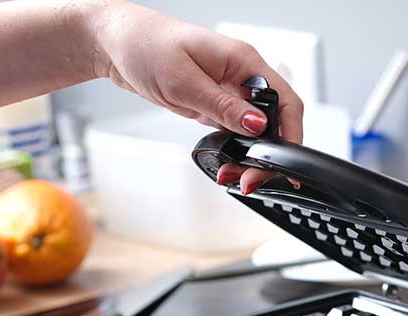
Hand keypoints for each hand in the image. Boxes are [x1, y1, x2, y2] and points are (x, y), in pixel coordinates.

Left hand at [91, 1, 303, 193]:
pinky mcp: (212, 102)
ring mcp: (226, 90)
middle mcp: (239, 76)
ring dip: (247, 157)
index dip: (290, 133)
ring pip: (252, 131)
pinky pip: (233, 131)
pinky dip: (232, 150)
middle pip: (272, 120)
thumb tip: (256, 124)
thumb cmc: (146, 46)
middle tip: (250, 180)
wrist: (117, 43)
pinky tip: (224, 164)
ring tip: (232, 177)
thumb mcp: (184, 81)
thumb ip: (221, 105)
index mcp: (242, 61)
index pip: (283, 100)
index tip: (284, 162)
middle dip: (266, 154)